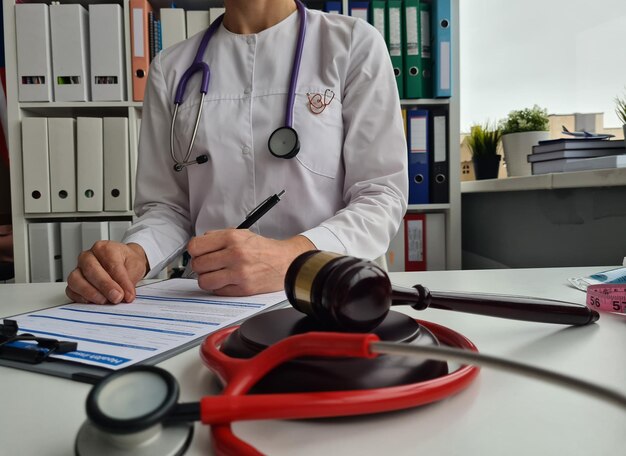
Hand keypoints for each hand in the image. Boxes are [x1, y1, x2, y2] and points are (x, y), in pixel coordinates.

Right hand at [65, 241, 148, 303]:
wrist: (123, 261)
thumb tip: (126, 295)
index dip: (120, 281)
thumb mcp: (136, 265)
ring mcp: (79, 269)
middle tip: (117, 298)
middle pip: (91, 270)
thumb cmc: (127, 261)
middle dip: (105, 286)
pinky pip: (71, 290)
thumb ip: (130, 279)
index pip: (111, 264)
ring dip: (90, 293)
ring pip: (76, 280)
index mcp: (104, 248)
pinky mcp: (74, 282)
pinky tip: (93, 303)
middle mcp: (88, 257)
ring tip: (105, 301)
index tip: (128, 294)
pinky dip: (80, 298)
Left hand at [187, 229, 314, 295]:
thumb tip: (197, 245)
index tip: (198, 253)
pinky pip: (217, 291)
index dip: (194, 251)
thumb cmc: (263, 249)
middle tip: (208, 265)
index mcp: (232, 238)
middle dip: (200, 266)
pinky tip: (226, 281)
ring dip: (207, 279)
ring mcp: (239, 273)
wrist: (286, 262)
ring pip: (204, 281)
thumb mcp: (241, 233)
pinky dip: (219, 287)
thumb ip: (218, 237)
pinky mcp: (243, 288)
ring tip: (215, 275)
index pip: (195, 246)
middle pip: (198, 265)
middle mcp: (235, 254)